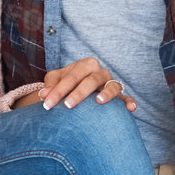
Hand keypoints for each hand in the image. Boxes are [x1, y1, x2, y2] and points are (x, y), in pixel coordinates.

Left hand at [20, 56, 136, 111]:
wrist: (80, 86)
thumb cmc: (67, 83)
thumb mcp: (57, 79)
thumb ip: (50, 85)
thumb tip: (43, 94)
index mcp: (84, 65)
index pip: (70, 77)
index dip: (57, 90)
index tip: (46, 104)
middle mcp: (99, 72)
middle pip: (90, 81)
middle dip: (78, 93)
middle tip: (67, 106)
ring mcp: (110, 83)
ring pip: (111, 86)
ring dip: (107, 93)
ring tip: (99, 102)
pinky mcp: (119, 95)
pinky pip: (126, 98)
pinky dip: (130, 102)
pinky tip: (131, 109)